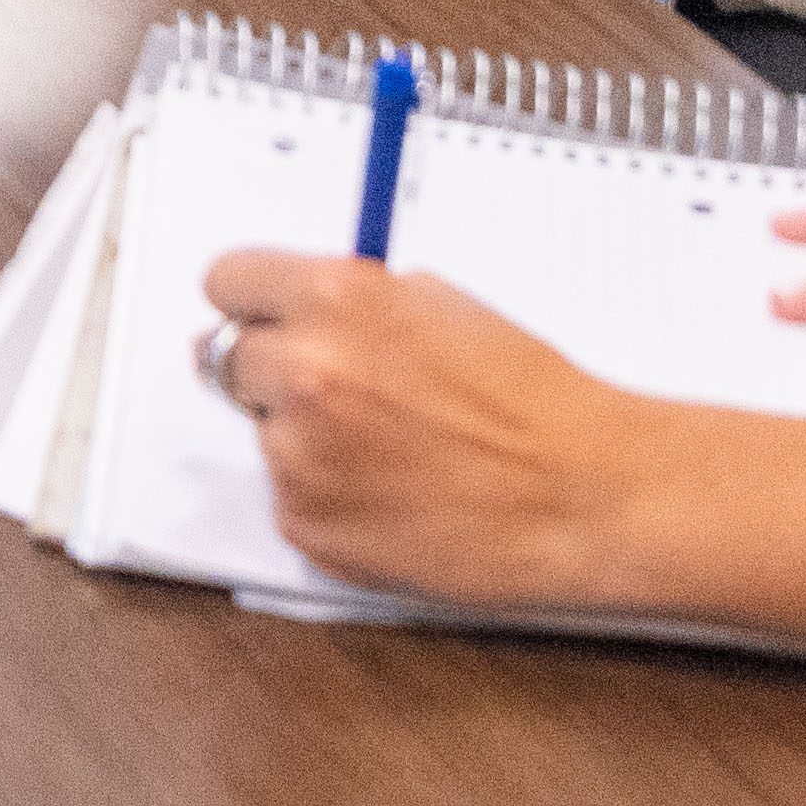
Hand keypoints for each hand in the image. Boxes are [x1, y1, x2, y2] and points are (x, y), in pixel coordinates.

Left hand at [194, 260, 723, 607]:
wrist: (580, 494)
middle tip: (336, 387)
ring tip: (389, 446)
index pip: (227, 280)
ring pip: (262, 430)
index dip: (252, 299)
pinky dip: (326, 492)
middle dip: (272, 367)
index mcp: (333, 300)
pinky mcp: (305, 525)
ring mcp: (297, 456)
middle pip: (226, 357)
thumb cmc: (530, 399)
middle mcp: (302, 373)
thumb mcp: (440, 303)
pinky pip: (290, 493)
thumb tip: (293, 307)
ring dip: (302, 434)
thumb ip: (352, 301)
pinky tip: (392, 491)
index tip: (261, 313)